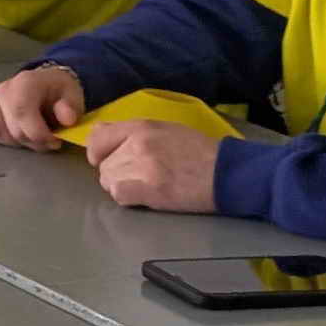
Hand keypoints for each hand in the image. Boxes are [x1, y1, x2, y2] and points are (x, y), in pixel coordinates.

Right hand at [0, 65, 88, 147]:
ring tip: (28, 136)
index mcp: (24, 83)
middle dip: (31, 141)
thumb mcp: (72, 95)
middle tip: (47, 141)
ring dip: (12, 141)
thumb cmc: (58, 91)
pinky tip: (11, 134)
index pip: (21, 112)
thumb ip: (70, 107)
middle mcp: (2, 90)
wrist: (45, 83)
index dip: (37, 134)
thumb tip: (67, 119)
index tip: (54, 142)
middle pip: (8, 127)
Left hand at [85, 119, 221, 212]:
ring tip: (146, 187)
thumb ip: (136, 134)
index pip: (97, 136)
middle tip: (139, 178)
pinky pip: (119, 195)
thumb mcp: (166, 130)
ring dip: (123, 187)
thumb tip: (107, 140)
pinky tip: (146, 196)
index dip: (98, 151)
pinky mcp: (149, 189)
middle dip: (116, 173)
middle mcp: (138, 143)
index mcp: (142, 127)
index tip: (106, 159)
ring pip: (109, 181)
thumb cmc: (201, 153)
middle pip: (104, 164)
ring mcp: (142, 166)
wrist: (227, 172)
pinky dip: (129, 198)